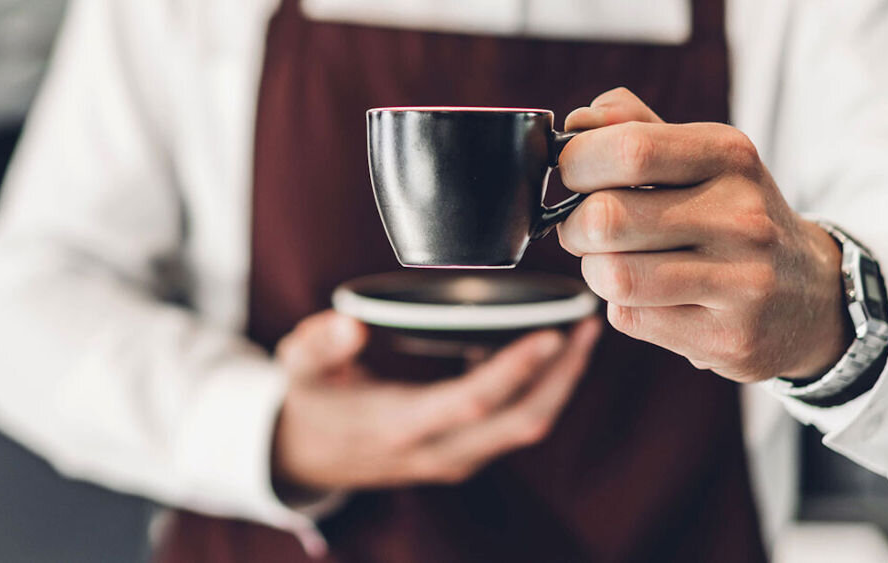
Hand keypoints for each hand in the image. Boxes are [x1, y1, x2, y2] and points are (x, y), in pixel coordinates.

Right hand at [272, 311, 600, 491]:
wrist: (307, 457)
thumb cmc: (310, 402)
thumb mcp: (298, 367)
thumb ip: (318, 343)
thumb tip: (350, 324)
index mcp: (400, 426)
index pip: (472, 401)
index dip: (516, 368)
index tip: (552, 332)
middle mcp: (437, 450)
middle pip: (521, 421)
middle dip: (563, 376)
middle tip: (589, 325)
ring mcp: (454, 457)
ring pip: (525, 426)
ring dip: (559, 383)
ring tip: (581, 333)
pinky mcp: (463, 453)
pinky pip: (513, 424)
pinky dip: (537, 390)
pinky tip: (543, 350)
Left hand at [556, 87, 851, 382]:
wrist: (813, 296)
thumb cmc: (734, 218)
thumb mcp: (702, 159)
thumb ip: (636, 129)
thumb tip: (579, 119)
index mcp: (730, 157)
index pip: (629, 149)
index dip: (576, 162)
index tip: (572, 174)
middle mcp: (742, 216)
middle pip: (606, 218)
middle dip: (574, 225)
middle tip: (585, 229)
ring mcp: (741, 282)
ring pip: (612, 276)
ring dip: (595, 271)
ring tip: (616, 263)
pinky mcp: (728, 338)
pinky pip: (630, 318)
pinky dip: (623, 306)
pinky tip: (653, 298)